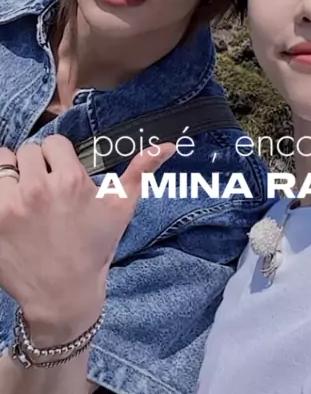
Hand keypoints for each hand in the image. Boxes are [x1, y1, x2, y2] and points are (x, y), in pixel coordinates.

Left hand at [0, 135, 174, 341]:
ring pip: (4, 162)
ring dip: (13, 174)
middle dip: (37, 164)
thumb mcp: (122, 208)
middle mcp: (38, 188)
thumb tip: (167, 145)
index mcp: (71, 181)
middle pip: (28, 150)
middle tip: (45, 189)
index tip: (64, 175)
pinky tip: (12, 206)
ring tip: (25, 195)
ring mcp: (10, 205)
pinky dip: (0, 191)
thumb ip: (141, 170)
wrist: (63, 295)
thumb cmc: (95, 247)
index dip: (61, 157)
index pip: (55, 142)